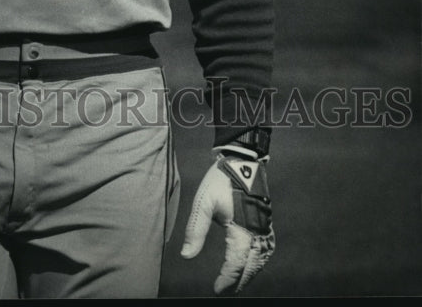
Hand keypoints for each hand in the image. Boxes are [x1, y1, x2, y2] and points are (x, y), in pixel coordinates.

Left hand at [181, 153, 274, 295]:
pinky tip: (251, 263)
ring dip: (251, 271)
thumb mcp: (203, 203)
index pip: (236, 263)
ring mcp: (264, 226)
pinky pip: (266, 247)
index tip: (217, 290)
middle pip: (252, 265)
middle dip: (240, 280)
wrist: (240, 161)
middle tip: (227, 290)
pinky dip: (259, 259)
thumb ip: (195, 230)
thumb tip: (185, 255)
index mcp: (242, 229)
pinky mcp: (266, 221)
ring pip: (262, 257)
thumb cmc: (220, 181)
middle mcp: (257, 231)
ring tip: (238, 281)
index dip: (227, 279)